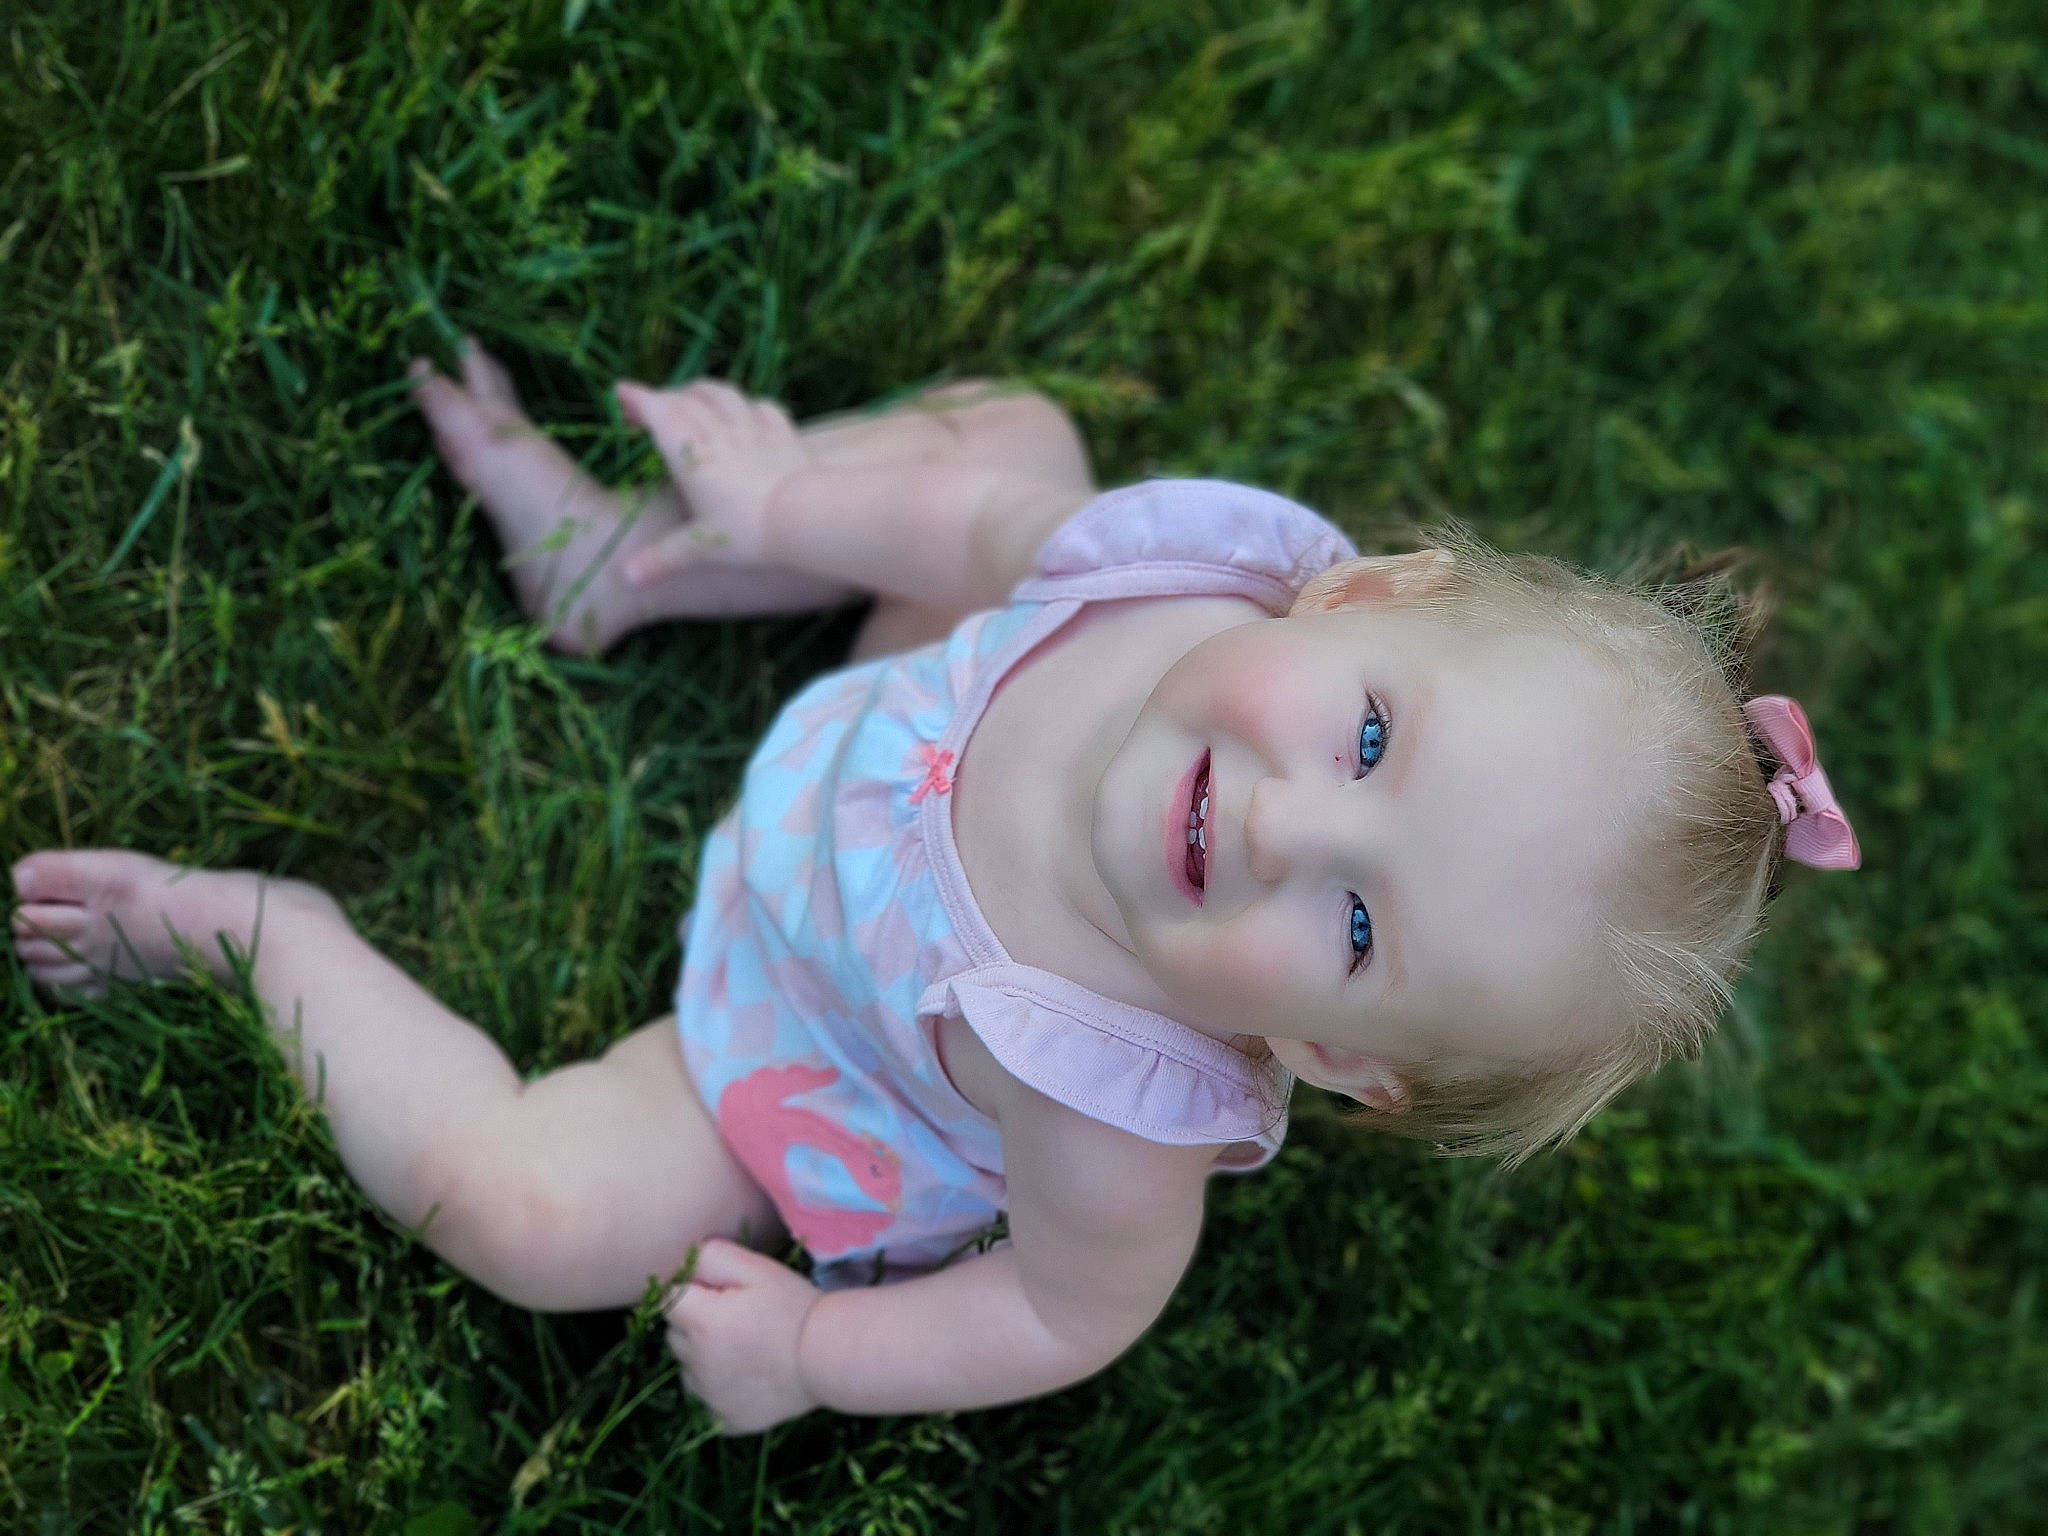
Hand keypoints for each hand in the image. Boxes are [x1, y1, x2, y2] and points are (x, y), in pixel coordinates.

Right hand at [614, 379, 811, 584]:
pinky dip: (746, 405)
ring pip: (723, 395)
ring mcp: (755, 430)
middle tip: (648, 409)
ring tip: (691, 398)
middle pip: (687, 399)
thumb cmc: (748, 533)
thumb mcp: (702, 548)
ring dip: (701, 391)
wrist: (807, 518)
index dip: (638, 399)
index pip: (661, 414)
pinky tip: (745, 413)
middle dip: (663, 397)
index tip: (620, 391)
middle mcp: (721, 434)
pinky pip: (762, 408)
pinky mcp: (785, 435)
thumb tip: (627, 578)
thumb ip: (663, 558)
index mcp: (693, 456)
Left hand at [663, 1238, 821, 1434]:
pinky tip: (749, 1375)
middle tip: (737, 1318)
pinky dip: (720, 1389)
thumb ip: (712, 1256)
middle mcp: (696, 1364)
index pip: (668, 1300)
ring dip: (704, 1357)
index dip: (693, 1292)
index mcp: (700, 1323)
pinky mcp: (725, 1421)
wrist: (830, 1357)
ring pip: (689, 1369)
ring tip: (745, 1347)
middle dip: (695, 1323)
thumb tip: (684, 1266)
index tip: (721, 1293)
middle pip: (675, 1336)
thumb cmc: (793, 1306)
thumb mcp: (757, 1268)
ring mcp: (710, 1398)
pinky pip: (708, 1401)